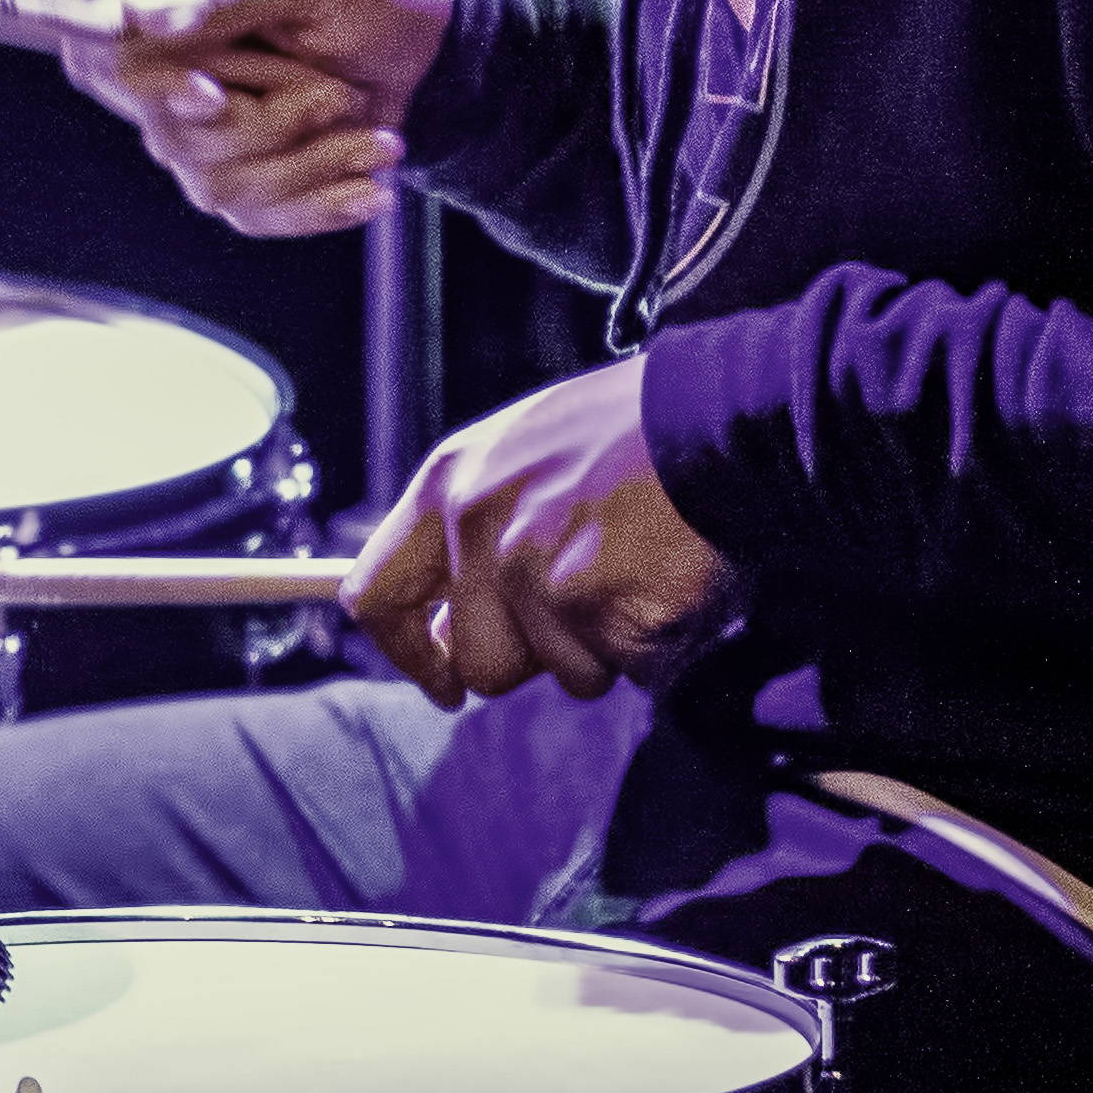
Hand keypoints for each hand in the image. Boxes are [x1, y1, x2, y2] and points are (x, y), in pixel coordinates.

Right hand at [66, 0, 453, 239]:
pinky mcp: (243, 167)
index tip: (209, 94)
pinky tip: (371, 186)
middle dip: (267, 121)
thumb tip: (144, 15)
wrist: (433, 36)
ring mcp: (206, 119)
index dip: (146, 82)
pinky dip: (320, 204)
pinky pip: (254, 214)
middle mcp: (179, 54)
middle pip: (167, 130)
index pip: (104, 47)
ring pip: (213, 182)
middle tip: (341, 93)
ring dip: (310, 165)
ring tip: (381, 141)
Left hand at [345, 364, 730, 710]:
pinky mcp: (595, 601)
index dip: (409, 656)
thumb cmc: (629, 432)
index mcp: (448, 483)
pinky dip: (658, 645)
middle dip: (539, 657)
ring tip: (639, 570)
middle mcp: (479, 526)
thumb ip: (475, 533)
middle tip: (594, 596)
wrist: (717, 408)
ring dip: (608, 648)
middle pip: (482, 664)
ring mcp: (535, 567)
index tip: (443, 685)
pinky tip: (670, 580)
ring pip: (565, 675)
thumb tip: (445, 633)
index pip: (375, 596)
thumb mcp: (522, 454)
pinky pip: (627, 669)